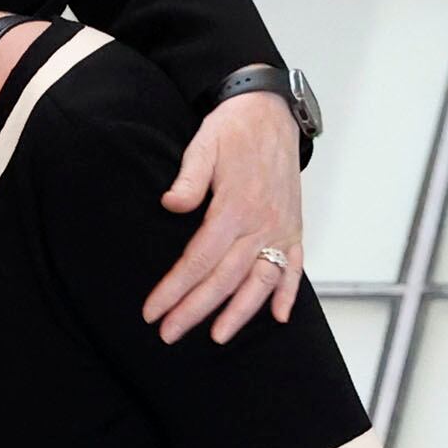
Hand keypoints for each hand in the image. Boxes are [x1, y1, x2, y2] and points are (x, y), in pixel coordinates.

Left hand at [146, 90, 304, 344]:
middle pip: (224, 278)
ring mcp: (280, 228)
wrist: (270, 111)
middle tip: (170, 334)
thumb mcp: (203, 144)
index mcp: (234, 206)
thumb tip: (170, 204)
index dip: (174, 289)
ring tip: (218, 337)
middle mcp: (261, 223)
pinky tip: (278, 317)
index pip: (199, 259)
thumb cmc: (233, 129)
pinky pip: (294, 266)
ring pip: (260, 280)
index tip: (153, 311)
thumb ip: (189, 178)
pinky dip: (288, 293)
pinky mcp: (293, 227)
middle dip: (195, 310)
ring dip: (240, 312)